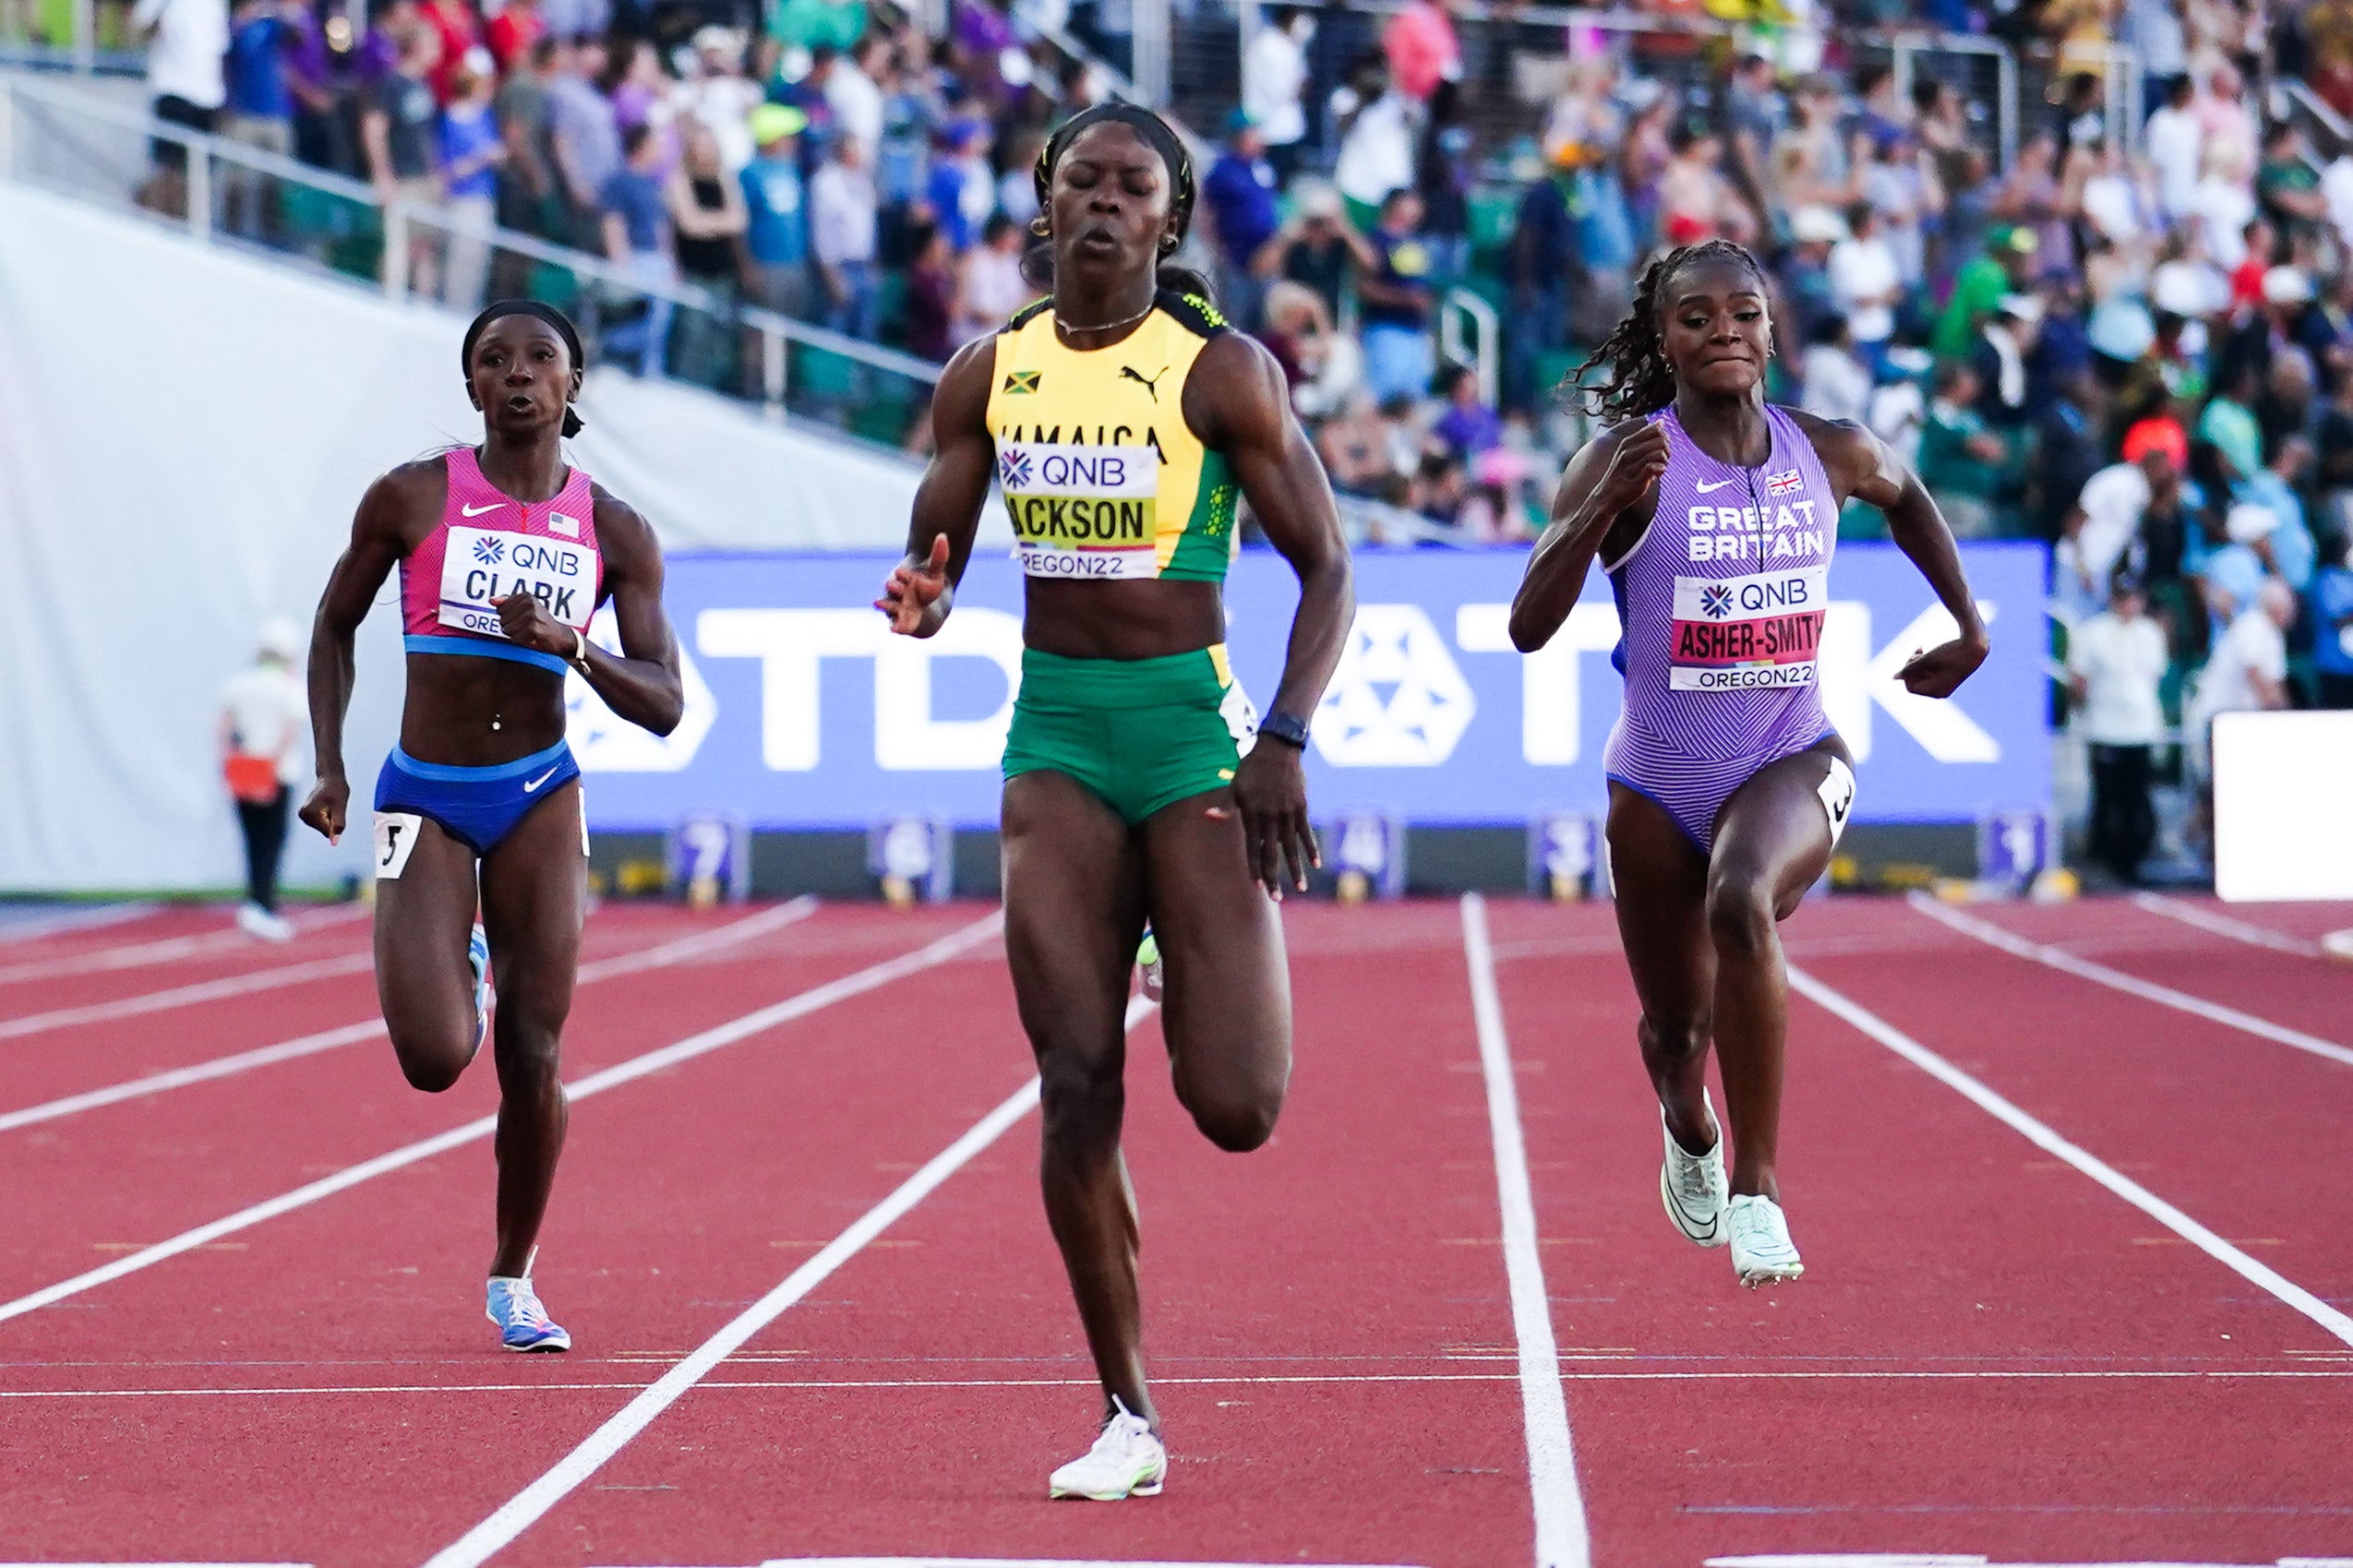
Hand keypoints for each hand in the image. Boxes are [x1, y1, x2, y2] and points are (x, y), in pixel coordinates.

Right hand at [299, 774, 349, 844]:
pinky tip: (327, 806)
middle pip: (325, 831)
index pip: (328, 831)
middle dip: (333, 821)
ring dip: (331, 819)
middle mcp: (303, 816)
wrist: (330, 778)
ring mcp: (303, 816)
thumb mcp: (341, 807)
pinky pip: (323, 825)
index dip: (337, 822)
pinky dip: (329, 818)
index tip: (336, 808)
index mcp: (309, 813)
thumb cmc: (337, 790)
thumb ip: (338, 825)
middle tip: (333, 805)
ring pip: (325, 829)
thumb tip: (334, 843)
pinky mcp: (306, 816)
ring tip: (330, 805)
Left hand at [495, 591, 573, 656]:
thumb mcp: (526, 609)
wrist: (562, 638)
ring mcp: (532, 616)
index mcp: (526, 596)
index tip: (523, 619)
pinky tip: (532, 639)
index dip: (509, 618)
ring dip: (516, 635)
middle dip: (512, 627)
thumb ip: (507, 603)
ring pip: (507, 630)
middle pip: (502, 619)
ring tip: (529, 633)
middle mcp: (529, 603)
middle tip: (527, 627)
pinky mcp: (534, 628)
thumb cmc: (542, 624)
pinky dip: (521, 642)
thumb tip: (491, 600)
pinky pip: (515, 639)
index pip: (500, 608)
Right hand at [874, 536, 950, 634]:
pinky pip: (896, 624)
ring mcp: (897, 607)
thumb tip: (943, 535)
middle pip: (894, 591)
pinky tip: (894, 629)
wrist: (931, 603)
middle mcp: (898, 593)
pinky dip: (895, 626)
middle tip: (891, 584)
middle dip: (893, 588)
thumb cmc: (931, 584)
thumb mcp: (936, 570)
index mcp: (904, 578)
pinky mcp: (900, 621)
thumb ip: (939, 555)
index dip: (901, 575)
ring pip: (890, 607)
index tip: (901, 571)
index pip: (901, 576)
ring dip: (886, 606)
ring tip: (878, 604)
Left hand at [1227, 738, 1316, 897]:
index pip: (1253, 848)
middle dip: (1274, 877)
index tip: (1257, 886)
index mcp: (1252, 814)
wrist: (1277, 748)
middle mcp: (1270, 816)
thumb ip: (1225, 806)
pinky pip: (1306, 833)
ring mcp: (1287, 813)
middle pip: (1272, 853)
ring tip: (1300, 888)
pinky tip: (1315, 865)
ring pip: (1292, 847)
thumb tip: (1207, 817)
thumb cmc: (1252, 767)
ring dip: (1295, 869)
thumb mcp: (1235, 785)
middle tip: (1276, 898)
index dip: (1255, 868)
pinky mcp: (1301, 807)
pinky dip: (1311, 849)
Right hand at [1597, 420, 1669, 513]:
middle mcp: (1628, 452)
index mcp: (1627, 442)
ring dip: (1665, 461)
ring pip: (1659, 453)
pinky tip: (1657, 475)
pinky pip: (1654, 467)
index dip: (1664, 437)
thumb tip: (1661, 421)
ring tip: (1660, 468)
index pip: (1654, 429)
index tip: (1660, 447)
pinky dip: (1661, 470)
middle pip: (1660, 440)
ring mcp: (1632, 466)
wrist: (1606, 497)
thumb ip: (1645, 437)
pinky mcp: (1637, 479)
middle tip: (1663, 459)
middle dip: (1667, 449)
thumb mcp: (1629, 451)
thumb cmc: (1621, 474)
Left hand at [1895, 632, 1988, 697]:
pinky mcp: (1949, 680)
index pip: (1910, 687)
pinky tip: (1929, 653)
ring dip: (1919, 664)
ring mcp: (1945, 687)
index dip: (1907, 672)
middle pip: (1916, 683)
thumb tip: (1895, 677)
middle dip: (1913, 667)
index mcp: (1935, 691)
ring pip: (1922, 678)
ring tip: (1923, 651)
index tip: (1914, 657)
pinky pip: (1931, 675)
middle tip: (1918, 651)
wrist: (1976, 646)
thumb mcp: (1927, 659)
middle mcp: (1940, 693)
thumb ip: (1909, 668)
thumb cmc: (1951, 652)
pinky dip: (1927, 665)